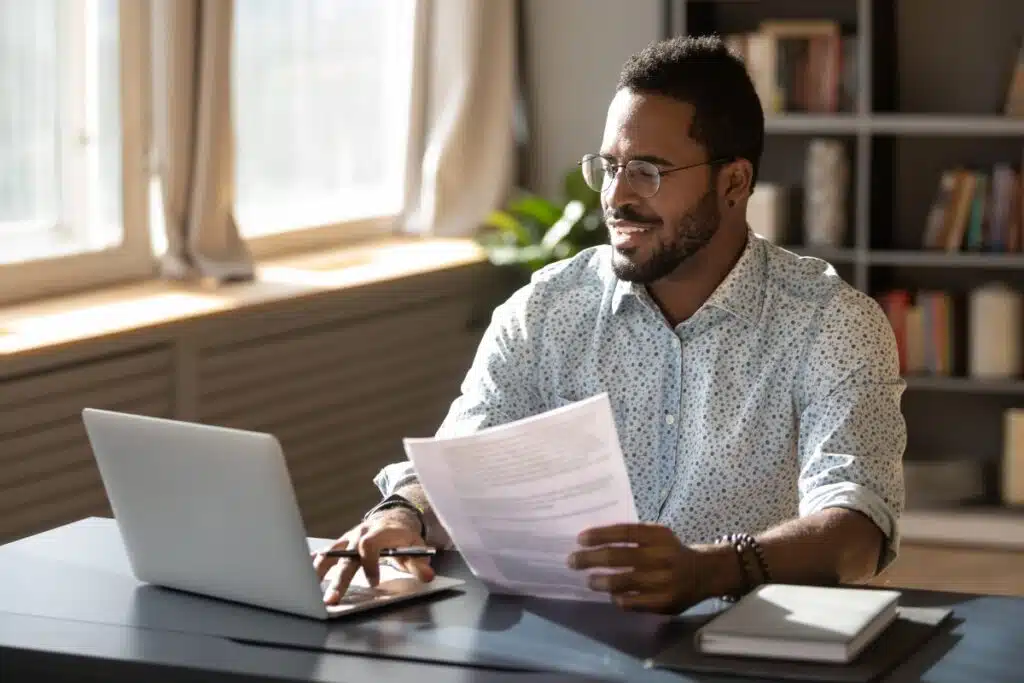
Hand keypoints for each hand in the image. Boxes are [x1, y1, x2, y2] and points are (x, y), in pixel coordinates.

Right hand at [313, 510, 433, 604]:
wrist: (393, 519)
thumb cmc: (404, 538)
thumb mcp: (416, 548)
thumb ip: (420, 564)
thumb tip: (428, 576)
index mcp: (380, 532)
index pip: (370, 545)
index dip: (370, 563)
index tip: (374, 582)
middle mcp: (360, 534)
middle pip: (347, 556)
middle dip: (339, 579)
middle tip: (332, 600)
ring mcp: (348, 539)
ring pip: (331, 554)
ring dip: (320, 573)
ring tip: (309, 590)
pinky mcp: (341, 545)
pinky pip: (325, 554)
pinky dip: (315, 564)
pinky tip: (303, 576)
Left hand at [567, 523, 699, 613]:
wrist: (703, 573)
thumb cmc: (670, 551)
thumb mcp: (657, 535)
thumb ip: (632, 536)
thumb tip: (593, 541)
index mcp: (658, 536)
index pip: (624, 532)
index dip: (600, 535)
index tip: (580, 539)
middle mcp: (661, 557)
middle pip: (617, 557)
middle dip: (590, 559)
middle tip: (572, 561)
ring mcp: (663, 581)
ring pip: (622, 582)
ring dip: (599, 581)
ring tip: (589, 580)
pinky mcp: (664, 603)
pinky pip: (632, 602)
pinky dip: (618, 598)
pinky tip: (611, 594)